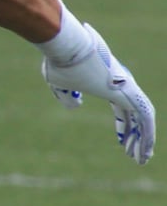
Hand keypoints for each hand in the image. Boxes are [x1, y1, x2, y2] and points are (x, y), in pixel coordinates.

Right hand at [40, 19, 154, 164]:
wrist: (67, 45)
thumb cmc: (60, 62)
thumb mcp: (58, 82)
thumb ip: (66, 96)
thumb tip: (76, 105)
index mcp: (108, 84)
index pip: (123, 110)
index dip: (123, 126)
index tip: (123, 143)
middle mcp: (122, 87)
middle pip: (135, 117)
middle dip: (137, 137)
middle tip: (136, 156)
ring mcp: (128, 89)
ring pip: (144, 120)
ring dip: (143, 141)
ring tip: (141, 160)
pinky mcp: (129, 93)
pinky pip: (145, 119)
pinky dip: (147, 136)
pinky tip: (145, 151)